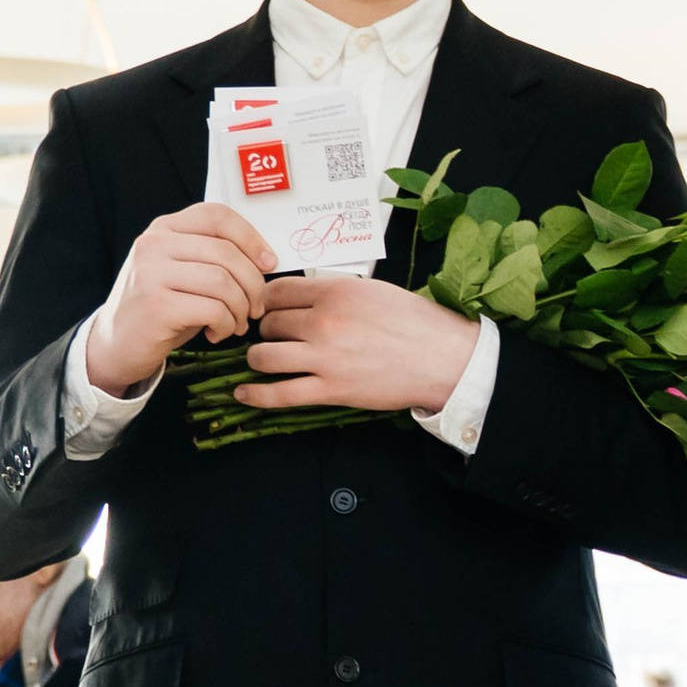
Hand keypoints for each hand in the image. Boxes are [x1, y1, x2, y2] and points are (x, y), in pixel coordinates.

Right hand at [83, 205, 276, 393]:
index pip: (217, 216)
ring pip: (223, 282)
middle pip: (226, 253)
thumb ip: (212, 256)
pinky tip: (218, 333)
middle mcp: (154, 244)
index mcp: (163, 228)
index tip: (268, 262)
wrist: (116, 344)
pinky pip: (213, 310)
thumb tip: (265, 259)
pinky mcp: (156, 306)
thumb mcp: (182, 271)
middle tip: (256, 307)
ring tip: (237, 323)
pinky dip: (226, 325)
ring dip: (240, 308)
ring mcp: (151, 274)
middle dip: (253, 284)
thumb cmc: (161, 308)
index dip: (251, 237)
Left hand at [237, 276, 479, 418]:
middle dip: (268, 330)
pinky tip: (244, 393)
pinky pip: (280, 393)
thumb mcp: (372, 291)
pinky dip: (256, 395)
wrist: (442, 358)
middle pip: (269, 323)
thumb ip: (334, 291)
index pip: (278, 291)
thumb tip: (303, 297)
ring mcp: (325, 357)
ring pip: (265, 355)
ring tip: (264, 360)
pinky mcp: (330, 390)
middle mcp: (324, 321)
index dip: (267, 302)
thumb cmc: (414, 323)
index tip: (267, 310)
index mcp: (335, 291)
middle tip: (276, 337)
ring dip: (259, 358)